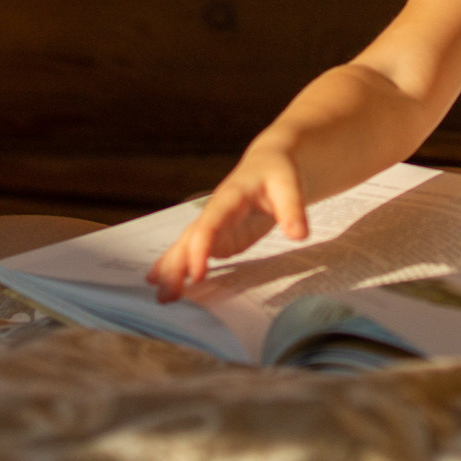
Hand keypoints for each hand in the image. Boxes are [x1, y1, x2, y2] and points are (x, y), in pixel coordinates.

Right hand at [146, 148, 309, 301]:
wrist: (269, 163)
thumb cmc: (278, 173)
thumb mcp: (289, 185)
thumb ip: (293, 209)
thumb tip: (299, 235)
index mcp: (229, 197)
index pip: (210, 224)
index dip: (201, 248)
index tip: (197, 274)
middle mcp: (214, 212)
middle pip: (191, 239)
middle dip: (177, 266)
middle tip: (166, 295)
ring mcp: (214, 225)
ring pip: (188, 247)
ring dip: (173, 270)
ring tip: (161, 297)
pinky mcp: (219, 236)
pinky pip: (196, 252)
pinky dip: (181, 268)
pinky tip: (167, 283)